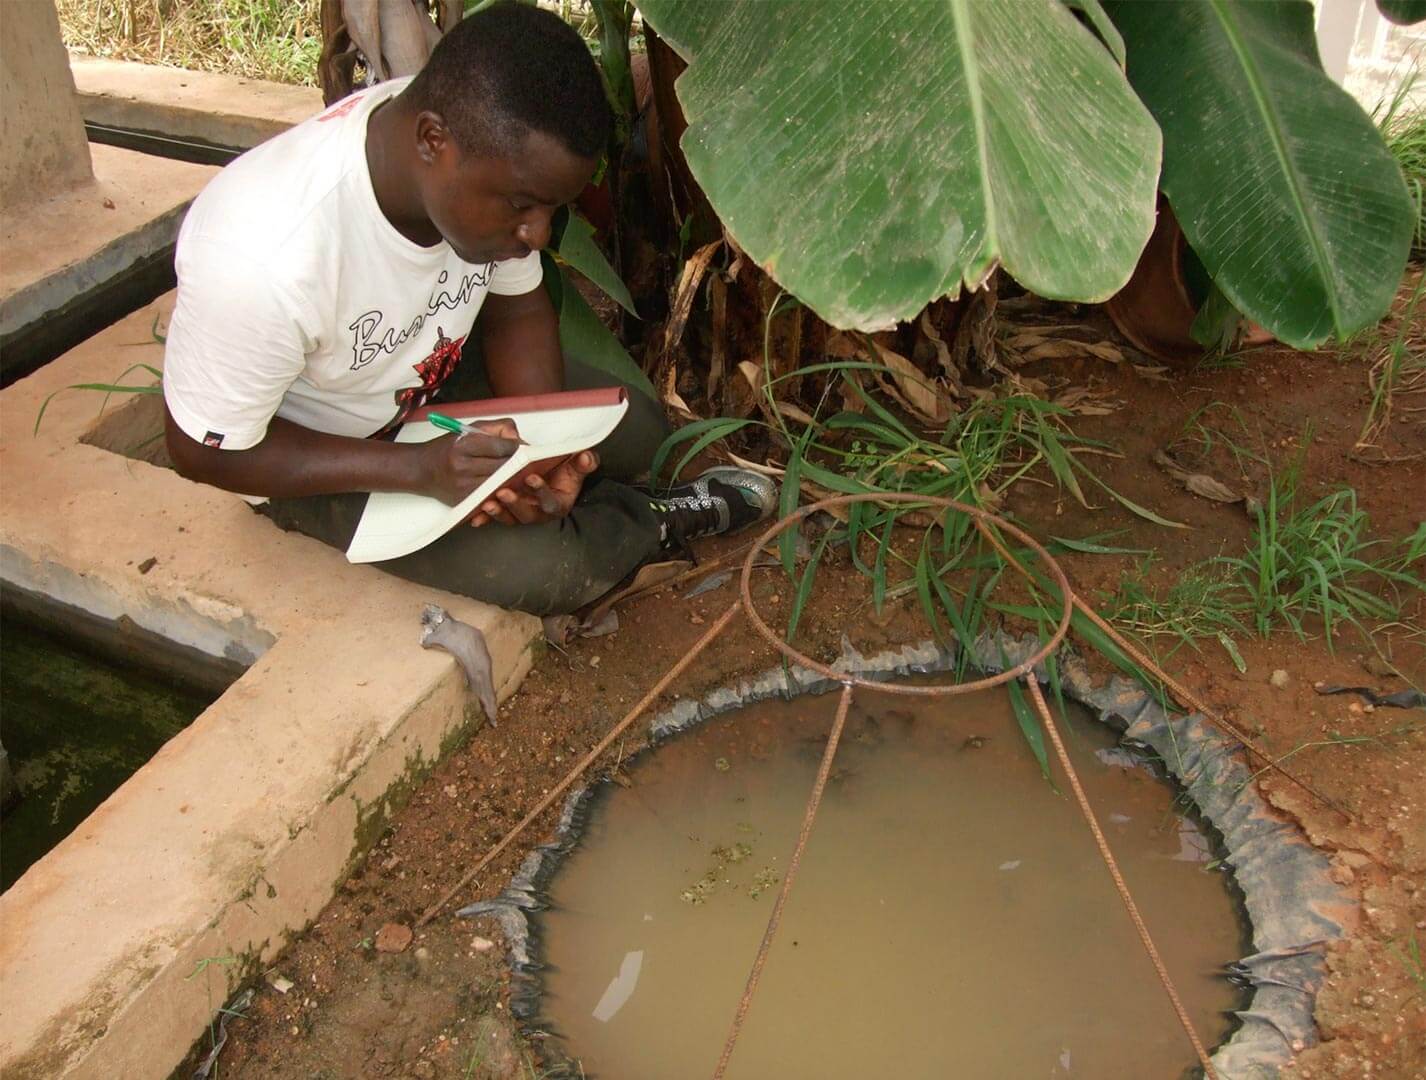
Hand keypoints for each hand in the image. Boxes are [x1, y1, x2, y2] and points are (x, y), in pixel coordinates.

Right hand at [419, 419, 521, 505]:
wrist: (422, 469)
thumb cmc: (448, 448)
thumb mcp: (470, 430)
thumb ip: (497, 428)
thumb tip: (519, 440)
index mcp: (465, 445)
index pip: (502, 447)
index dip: (519, 448)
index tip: (527, 449)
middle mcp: (463, 467)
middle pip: (504, 467)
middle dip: (521, 465)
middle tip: (532, 463)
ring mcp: (464, 487)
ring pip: (501, 485)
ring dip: (515, 481)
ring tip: (524, 476)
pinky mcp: (465, 501)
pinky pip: (492, 498)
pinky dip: (503, 493)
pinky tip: (511, 489)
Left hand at [470, 450, 597, 526]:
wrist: (550, 473)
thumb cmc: (563, 471)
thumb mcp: (576, 465)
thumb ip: (584, 463)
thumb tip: (586, 457)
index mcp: (558, 503)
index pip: (550, 501)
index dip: (541, 491)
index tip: (531, 478)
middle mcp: (540, 512)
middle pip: (527, 514)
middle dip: (515, 504)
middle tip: (503, 492)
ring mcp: (522, 513)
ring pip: (510, 517)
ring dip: (498, 512)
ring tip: (487, 502)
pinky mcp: (508, 512)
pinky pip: (496, 517)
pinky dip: (485, 518)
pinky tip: (475, 516)